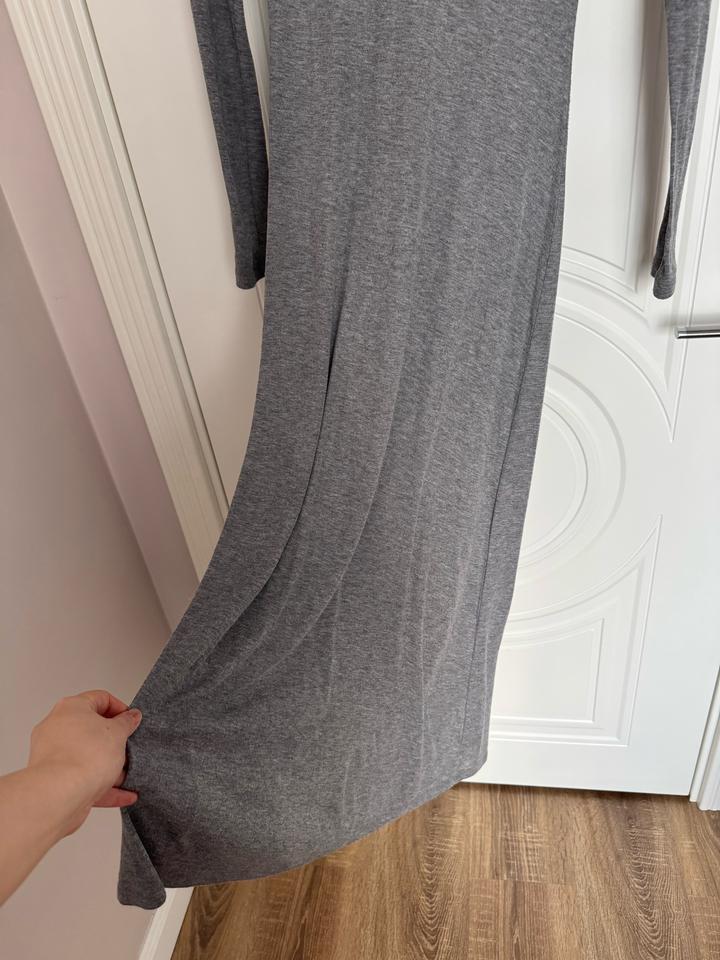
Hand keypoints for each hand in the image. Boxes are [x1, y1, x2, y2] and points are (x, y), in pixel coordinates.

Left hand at [27, 690, 142, 836]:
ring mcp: (54, 755)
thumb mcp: (118, 733)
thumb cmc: (83, 757)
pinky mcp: (56, 780)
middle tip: (128, 746)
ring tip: (128, 774)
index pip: (101, 698)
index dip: (120, 709)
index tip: (131, 721)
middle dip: (114, 741)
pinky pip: (84, 779)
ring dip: (110, 766)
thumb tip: (131, 716)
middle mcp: (58, 728)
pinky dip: (104, 786)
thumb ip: (127, 722)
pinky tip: (124, 794)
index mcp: (71, 708)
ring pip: (88, 757)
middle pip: (92, 730)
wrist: (60, 794)